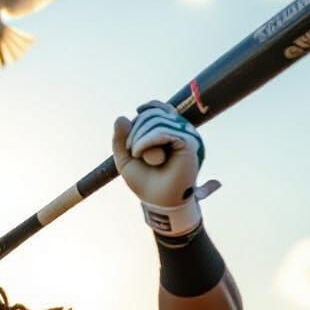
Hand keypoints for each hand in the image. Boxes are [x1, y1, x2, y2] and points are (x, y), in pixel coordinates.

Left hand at [113, 101, 215, 236]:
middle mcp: (179, 131)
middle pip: (152, 114)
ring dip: (139, 139)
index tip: (137, 115)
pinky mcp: (188, 143)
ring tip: (139, 157)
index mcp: (168, 132)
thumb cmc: (145, 181)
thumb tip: (120, 117)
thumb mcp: (125, 159)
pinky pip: (162, 132)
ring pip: (155, 121)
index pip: (158, 109)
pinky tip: (139, 153)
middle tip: (133, 152)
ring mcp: (185, 136)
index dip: (147, 109)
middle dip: (135, 132)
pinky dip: (146, 141)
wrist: (158, 200)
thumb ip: (120, 139)